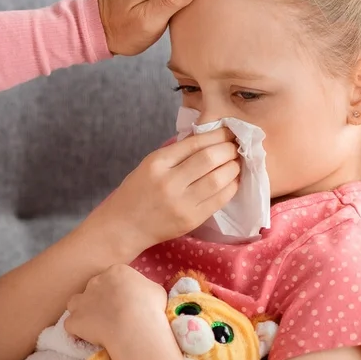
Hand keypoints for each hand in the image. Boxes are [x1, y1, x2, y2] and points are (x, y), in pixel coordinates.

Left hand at [65, 265, 167, 349]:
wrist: (134, 326)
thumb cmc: (150, 307)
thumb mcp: (156, 290)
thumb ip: (145, 288)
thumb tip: (144, 293)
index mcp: (116, 272)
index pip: (112, 278)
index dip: (118, 291)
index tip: (125, 303)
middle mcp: (95, 282)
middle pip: (94, 288)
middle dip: (100, 300)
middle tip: (113, 316)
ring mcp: (82, 301)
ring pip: (75, 302)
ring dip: (82, 311)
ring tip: (94, 324)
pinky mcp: (74, 320)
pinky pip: (71, 325)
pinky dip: (77, 331)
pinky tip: (87, 338)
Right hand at [82, 129, 241, 255]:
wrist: (123, 227)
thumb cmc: (136, 193)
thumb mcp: (149, 165)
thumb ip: (176, 153)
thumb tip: (210, 139)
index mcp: (157, 163)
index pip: (195, 142)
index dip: (218, 135)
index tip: (230, 132)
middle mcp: (169, 181)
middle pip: (210, 158)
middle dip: (229, 149)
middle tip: (236, 146)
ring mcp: (181, 202)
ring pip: (219, 178)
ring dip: (233, 167)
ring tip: (236, 162)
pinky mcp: (191, 219)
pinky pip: (220, 199)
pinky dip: (231, 186)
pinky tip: (232, 180)